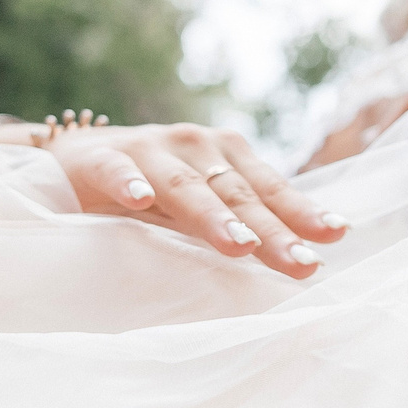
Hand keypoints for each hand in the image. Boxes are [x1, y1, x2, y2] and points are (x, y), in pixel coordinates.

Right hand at [42, 122, 348, 278]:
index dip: (302, 212)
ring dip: (213, 214)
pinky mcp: (100, 158)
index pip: (270, 189)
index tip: (336, 236)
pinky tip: (139, 199)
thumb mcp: (198, 206)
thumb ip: (237, 224)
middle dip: (272, 230)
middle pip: (238, 194)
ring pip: (185, 185)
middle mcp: (195, 145)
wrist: (72, 159)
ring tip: (240, 243)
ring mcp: (148, 149)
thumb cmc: (151, 189)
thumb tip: (298, 262)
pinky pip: (117, 172)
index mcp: (225, 157)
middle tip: (301, 262)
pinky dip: (128, 183)